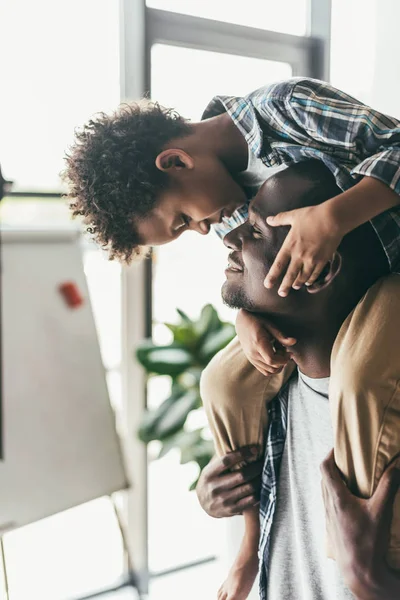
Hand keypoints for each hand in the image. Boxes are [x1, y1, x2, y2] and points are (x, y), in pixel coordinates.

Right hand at [196, 446, 262, 517]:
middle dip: (256, 467)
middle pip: (241, 475)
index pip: (227, 461)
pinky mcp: (231, 510)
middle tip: (265, 461)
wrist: (203, 504)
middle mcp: (215, 487)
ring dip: (260, 479)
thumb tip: (240, 441)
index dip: (242, 454)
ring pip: (248, 488)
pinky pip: (250, 501)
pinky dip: (259, 493)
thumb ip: (222, 459)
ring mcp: (223, 500)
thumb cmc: (211, 480)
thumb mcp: (211, 469)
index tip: (255, 449)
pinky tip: (263, 486)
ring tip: (266, 472)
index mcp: (209, 474)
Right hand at [236, 309, 295, 375]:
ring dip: (278, 365)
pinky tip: (274, 356)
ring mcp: (251, 358)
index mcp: (258, 344)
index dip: (284, 360)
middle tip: (285, 349)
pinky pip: (264, 371)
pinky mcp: (251, 360)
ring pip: (269, 371)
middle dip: (283, 361)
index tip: (289, 353)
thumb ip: (281, 336)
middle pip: (272, 367)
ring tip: (279, 352)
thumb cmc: (257, 321)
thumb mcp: (270, 325)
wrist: (242, 321)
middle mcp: (253, 353)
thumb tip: (294, 341)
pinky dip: (272, 367)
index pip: (272, 360)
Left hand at [264, 204, 342, 296]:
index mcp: (290, 246)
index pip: (278, 265)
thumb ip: (280, 219)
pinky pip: (315, 274)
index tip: (267, 285)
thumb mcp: (293, 216)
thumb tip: (269, 219)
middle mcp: (299, 255)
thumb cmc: (312, 215)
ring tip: (294, 287)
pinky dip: (311, 279)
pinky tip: (308, 282)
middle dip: (285, 287)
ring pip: (303, 277)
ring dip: (298, 283)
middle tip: (281, 294)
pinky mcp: (323, 260)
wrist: (332, 218)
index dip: (272, 276)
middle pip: (290, 276)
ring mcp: (312, 259)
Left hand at [321, 449, 399, 598]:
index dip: (330, 454)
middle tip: (348, 461)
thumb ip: (388, 485)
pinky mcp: (332, 526)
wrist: (359, 572)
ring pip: (326, 491)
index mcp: (336, 497)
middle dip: (334, 466)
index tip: (339, 448)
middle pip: (324, 477)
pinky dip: (337, 495)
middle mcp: (328, 504)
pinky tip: (352, 501)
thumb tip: (396, 464)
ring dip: (335, 481)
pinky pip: (330, 504)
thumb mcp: (381, 511)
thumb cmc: (367, 542)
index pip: (325, 467)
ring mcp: (328, 516)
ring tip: (351, 478)